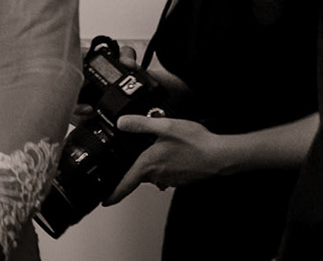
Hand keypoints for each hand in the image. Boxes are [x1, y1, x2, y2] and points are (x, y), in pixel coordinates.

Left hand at [103, 114, 227, 204]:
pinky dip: (164, 163)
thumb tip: (121, 123)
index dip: (113, 194)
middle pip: (138, 175)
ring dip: (151, 163)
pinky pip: (164, 172)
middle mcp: (157, 176)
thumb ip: (140, 124)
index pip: (125, 185)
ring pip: (152, 173)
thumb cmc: (195, 143)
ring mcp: (169, 179)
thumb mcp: (164, 126)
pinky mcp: (179, 178)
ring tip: (157, 146)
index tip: (104, 200)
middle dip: (134, 165)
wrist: (218, 156)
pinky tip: (171, 151)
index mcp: (148, 165)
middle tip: (138, 149)